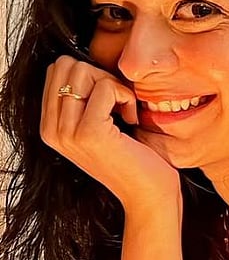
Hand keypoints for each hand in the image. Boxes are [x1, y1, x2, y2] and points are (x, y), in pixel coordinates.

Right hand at [41, 56, 179, 209]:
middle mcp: (51, 131)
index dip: (89, 75)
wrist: (147, 196)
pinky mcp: (89, 133)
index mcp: (49, 127)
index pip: (56, 70)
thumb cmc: (131, 158)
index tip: (107, 100)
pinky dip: (126, 97)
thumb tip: (80, 63)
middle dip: (100, 76)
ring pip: (84, 71)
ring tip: (124, 111)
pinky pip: (107, 87)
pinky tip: (132, 119)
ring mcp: (67, 133)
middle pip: (67, 66)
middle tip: (118, 103)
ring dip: (114, 85)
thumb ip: (80, 101)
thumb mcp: (96, 127)